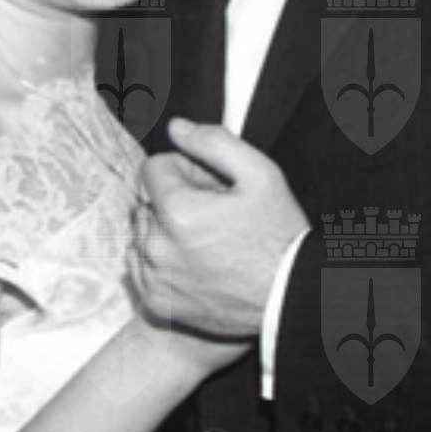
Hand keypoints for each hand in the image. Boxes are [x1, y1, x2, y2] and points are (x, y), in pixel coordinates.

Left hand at [131, 119, 309, 339]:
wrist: (290, 300)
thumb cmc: (279, 236)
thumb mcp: (261, 175)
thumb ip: (214, 142)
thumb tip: (176, 127)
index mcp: (177, 211)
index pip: (151, 168)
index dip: (183, 170)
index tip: (210, 187)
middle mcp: (157, 247)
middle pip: (145, 202)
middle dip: (173, 202)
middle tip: (214, 217)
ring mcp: (154, 279)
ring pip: (141, 235)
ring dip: (164, 232)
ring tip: (207, 244)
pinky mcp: (156, 304)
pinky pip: (141, 269)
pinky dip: (161, 263)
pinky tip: (195, 266)